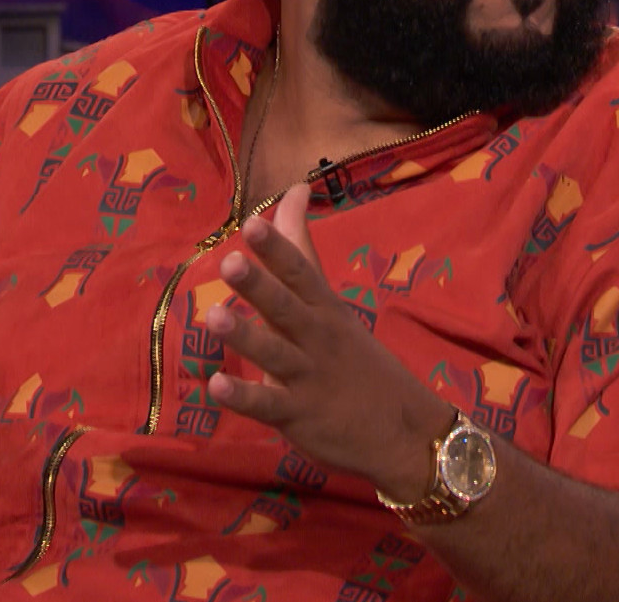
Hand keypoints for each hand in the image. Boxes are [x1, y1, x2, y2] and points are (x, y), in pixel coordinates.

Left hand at [207, 184, 454, 502]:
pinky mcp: (299, 416)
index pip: (300, 271)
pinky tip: (216, 386)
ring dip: (246, 337)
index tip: (252, 223)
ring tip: (215, 317)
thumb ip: (303, 250)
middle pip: (286, 306)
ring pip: (274, 354)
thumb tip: (294, 189)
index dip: (276, 248)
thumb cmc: (356, 358)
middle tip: (230, 262)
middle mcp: (317, 337)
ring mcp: (309, 377)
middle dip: (259, 285)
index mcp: (325, 308)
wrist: (403, 430)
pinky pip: (268, 406)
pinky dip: (243, 396)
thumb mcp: (332, 302)